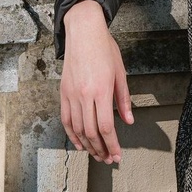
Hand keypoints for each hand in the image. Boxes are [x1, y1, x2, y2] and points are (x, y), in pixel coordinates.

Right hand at [60, 0, 133, 163]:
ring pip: (78, 129)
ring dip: (88, 145)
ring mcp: (72, 94)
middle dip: (101, 149)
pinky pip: (66, 119)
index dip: (112, 144)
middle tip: (108, 159)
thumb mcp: (120, 72)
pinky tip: (79, 143)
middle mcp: (84, 95)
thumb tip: (128, 120)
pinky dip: (72, 134)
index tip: (117, 154)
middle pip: (91, 132)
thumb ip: (123, 99)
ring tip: (97, 154)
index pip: (106, 126)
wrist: (83, 32)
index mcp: (101, 90)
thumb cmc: (104, 49)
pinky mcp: (63, 92)